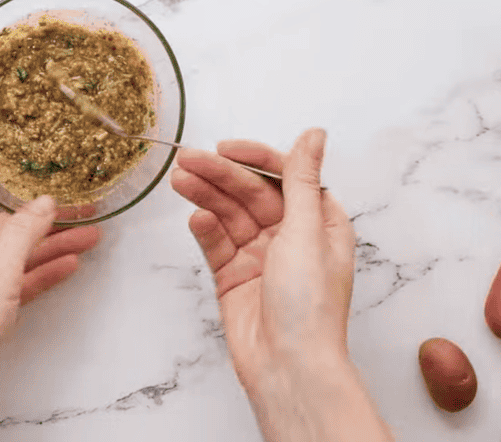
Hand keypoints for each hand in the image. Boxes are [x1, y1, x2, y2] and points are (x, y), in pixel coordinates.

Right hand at [171, 129, 391, 441]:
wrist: (289, 366)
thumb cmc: (310, 305)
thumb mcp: (308, 230)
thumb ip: (301, 179)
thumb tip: (314, 135)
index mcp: (319, 222)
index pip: (283, 177)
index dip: (255, 160)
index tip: (226, 149)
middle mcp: (291, 236)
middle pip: (251, 193)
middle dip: (221, 175)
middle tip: (188, 160)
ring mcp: (260, 256)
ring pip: (229, 215)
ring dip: (206, 195)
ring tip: (180, 180)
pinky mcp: (233, 276)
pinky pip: (216, 244)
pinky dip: (206, 229)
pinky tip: (196, 218)